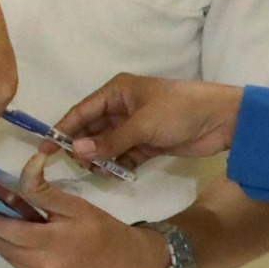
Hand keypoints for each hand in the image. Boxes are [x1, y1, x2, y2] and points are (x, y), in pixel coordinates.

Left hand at [0, 153, 172, 267]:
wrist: (128, 266)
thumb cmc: (103, 231)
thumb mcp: (76, 205)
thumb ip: (45, 189)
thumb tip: (30, 160)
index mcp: (47, 244)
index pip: (0, 228)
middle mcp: (37, 267)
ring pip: (3, 253)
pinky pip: (15, 263)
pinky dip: (11, 247)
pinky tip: (14, 233)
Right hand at [56, 75, 242, 168]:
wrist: (223, 120)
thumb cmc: (179, 110)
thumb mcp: (142, 125)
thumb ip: (109, 141)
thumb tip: (76, 151)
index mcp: (117, 92)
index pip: (82, 111)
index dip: (63, 129)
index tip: (45, 150)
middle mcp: (122, 108)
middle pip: (92, 130)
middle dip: (83, 147)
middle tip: (77, 166)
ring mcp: (135, 127)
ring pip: (107, 145)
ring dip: (101, 158)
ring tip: (97, 172)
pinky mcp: (148, 143)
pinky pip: (124, 155)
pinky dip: (118, 165)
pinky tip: (115, 175)